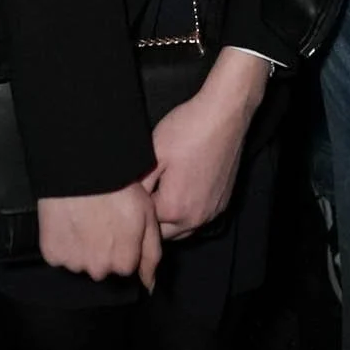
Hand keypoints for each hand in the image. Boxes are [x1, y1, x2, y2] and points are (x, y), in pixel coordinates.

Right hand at [37, 184, 160, 287]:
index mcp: (124, 262)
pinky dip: (62, 243)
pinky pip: (59, 256)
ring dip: (81, 248)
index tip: (118, 225)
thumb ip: (151, 254)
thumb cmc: (119, 187)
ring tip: (83, 218)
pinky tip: (67, 222)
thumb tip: (148, 286)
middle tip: (100, 220)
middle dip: (102, 250)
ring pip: (80, 263)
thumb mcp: (147, 215)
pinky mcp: (53, 254)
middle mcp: (99, 270)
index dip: (123, 244)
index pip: (125, 265)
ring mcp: (74, 263)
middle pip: (102, 267)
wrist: (82, 169)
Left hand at [146, 50, 268, 240]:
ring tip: (162, 193)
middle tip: (146, 194)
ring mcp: (211, 213)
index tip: (134, 192)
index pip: (145, 224)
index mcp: (174, 209)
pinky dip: (188, 212)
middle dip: (152, 220)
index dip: (136, 209)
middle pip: (163, 234)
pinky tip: (182, 190)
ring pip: (183, 230)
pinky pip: (199, 219)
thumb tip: (126, 200)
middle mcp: (195, 218)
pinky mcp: (222, 204)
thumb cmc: (187, 130)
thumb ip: (138, 185)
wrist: (223, 115)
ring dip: (171, 220)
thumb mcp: (152, 154)